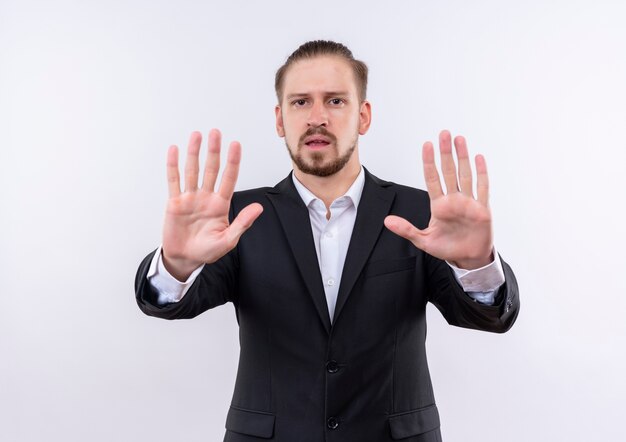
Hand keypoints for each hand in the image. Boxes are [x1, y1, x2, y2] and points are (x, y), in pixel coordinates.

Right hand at [161, 129, 262, 279]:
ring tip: (196, 135)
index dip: (232, 162)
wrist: (185, 259)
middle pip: (211, 169)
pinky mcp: (174, 202)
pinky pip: (174, 180)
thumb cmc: (207, 251)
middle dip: (214, 151)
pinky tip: (175, 150)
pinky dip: (173, 165)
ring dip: (194, 153)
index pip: (229, 178)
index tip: (236, 145)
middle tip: (216, 133)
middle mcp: (206, 197)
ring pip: (192, 171)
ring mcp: (190, 198)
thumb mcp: (228, 240)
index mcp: (220, 205)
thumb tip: (259, 207)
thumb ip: (242, 223)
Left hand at [384, 130, 492, 269]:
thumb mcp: (423, 240)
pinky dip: (481, 173)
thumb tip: (386, 221)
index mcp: (438, 205)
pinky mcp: (482, 209)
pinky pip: (482, 188)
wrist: (468, 258)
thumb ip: (406, 229)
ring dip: (463, 157)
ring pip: (465, 174)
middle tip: (444, 133)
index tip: (426, 145)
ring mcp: (468, 202)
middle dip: (446, 153)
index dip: (429, 162)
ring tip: (459, 139)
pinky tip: (478, 158)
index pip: (432, 178)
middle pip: (449, 171)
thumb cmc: (447, 248)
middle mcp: (453, 199)